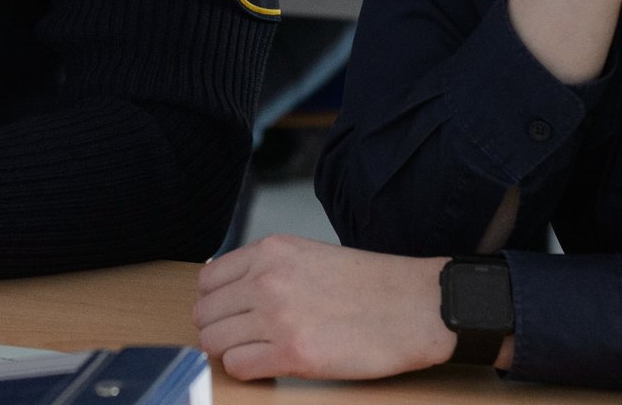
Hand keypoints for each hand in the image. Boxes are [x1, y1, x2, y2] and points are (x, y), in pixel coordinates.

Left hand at [195, 236, 456, 379]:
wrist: (416, 306)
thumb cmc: (371, 284)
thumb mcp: (309, 255)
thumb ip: (266, 268)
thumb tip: (226, 286)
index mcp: (270, 251)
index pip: (207, 281)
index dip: (215, 303)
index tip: (228, 314)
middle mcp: (266, 280)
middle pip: (205, 313)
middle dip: (218, 329)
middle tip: (241, 338)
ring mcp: (277, 317)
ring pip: (213, 341)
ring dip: (229, 351)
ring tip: (256, 352)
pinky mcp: (292, 353)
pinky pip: (237, 366)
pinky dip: (247, 370)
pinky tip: (270, 364)